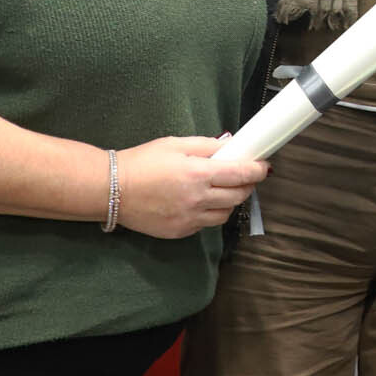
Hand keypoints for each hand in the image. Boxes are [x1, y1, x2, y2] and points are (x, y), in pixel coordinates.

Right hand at [115, 136, 267, 239]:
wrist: (111, 190)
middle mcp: (198, 199)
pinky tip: (203, 202)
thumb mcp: (175, 143)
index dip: (257, 170)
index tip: (264, 166)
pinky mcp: (180, 231)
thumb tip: (230, 146)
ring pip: (225, 214)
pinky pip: (206, 224)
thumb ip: (206, 146)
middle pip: (238, 196)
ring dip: (231, 201)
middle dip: (247, 186)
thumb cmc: (142, 161)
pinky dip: (211, 213)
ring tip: (224, 189)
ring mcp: (189, 219)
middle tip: (246, 176)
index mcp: (198, 174)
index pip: (240, 174)